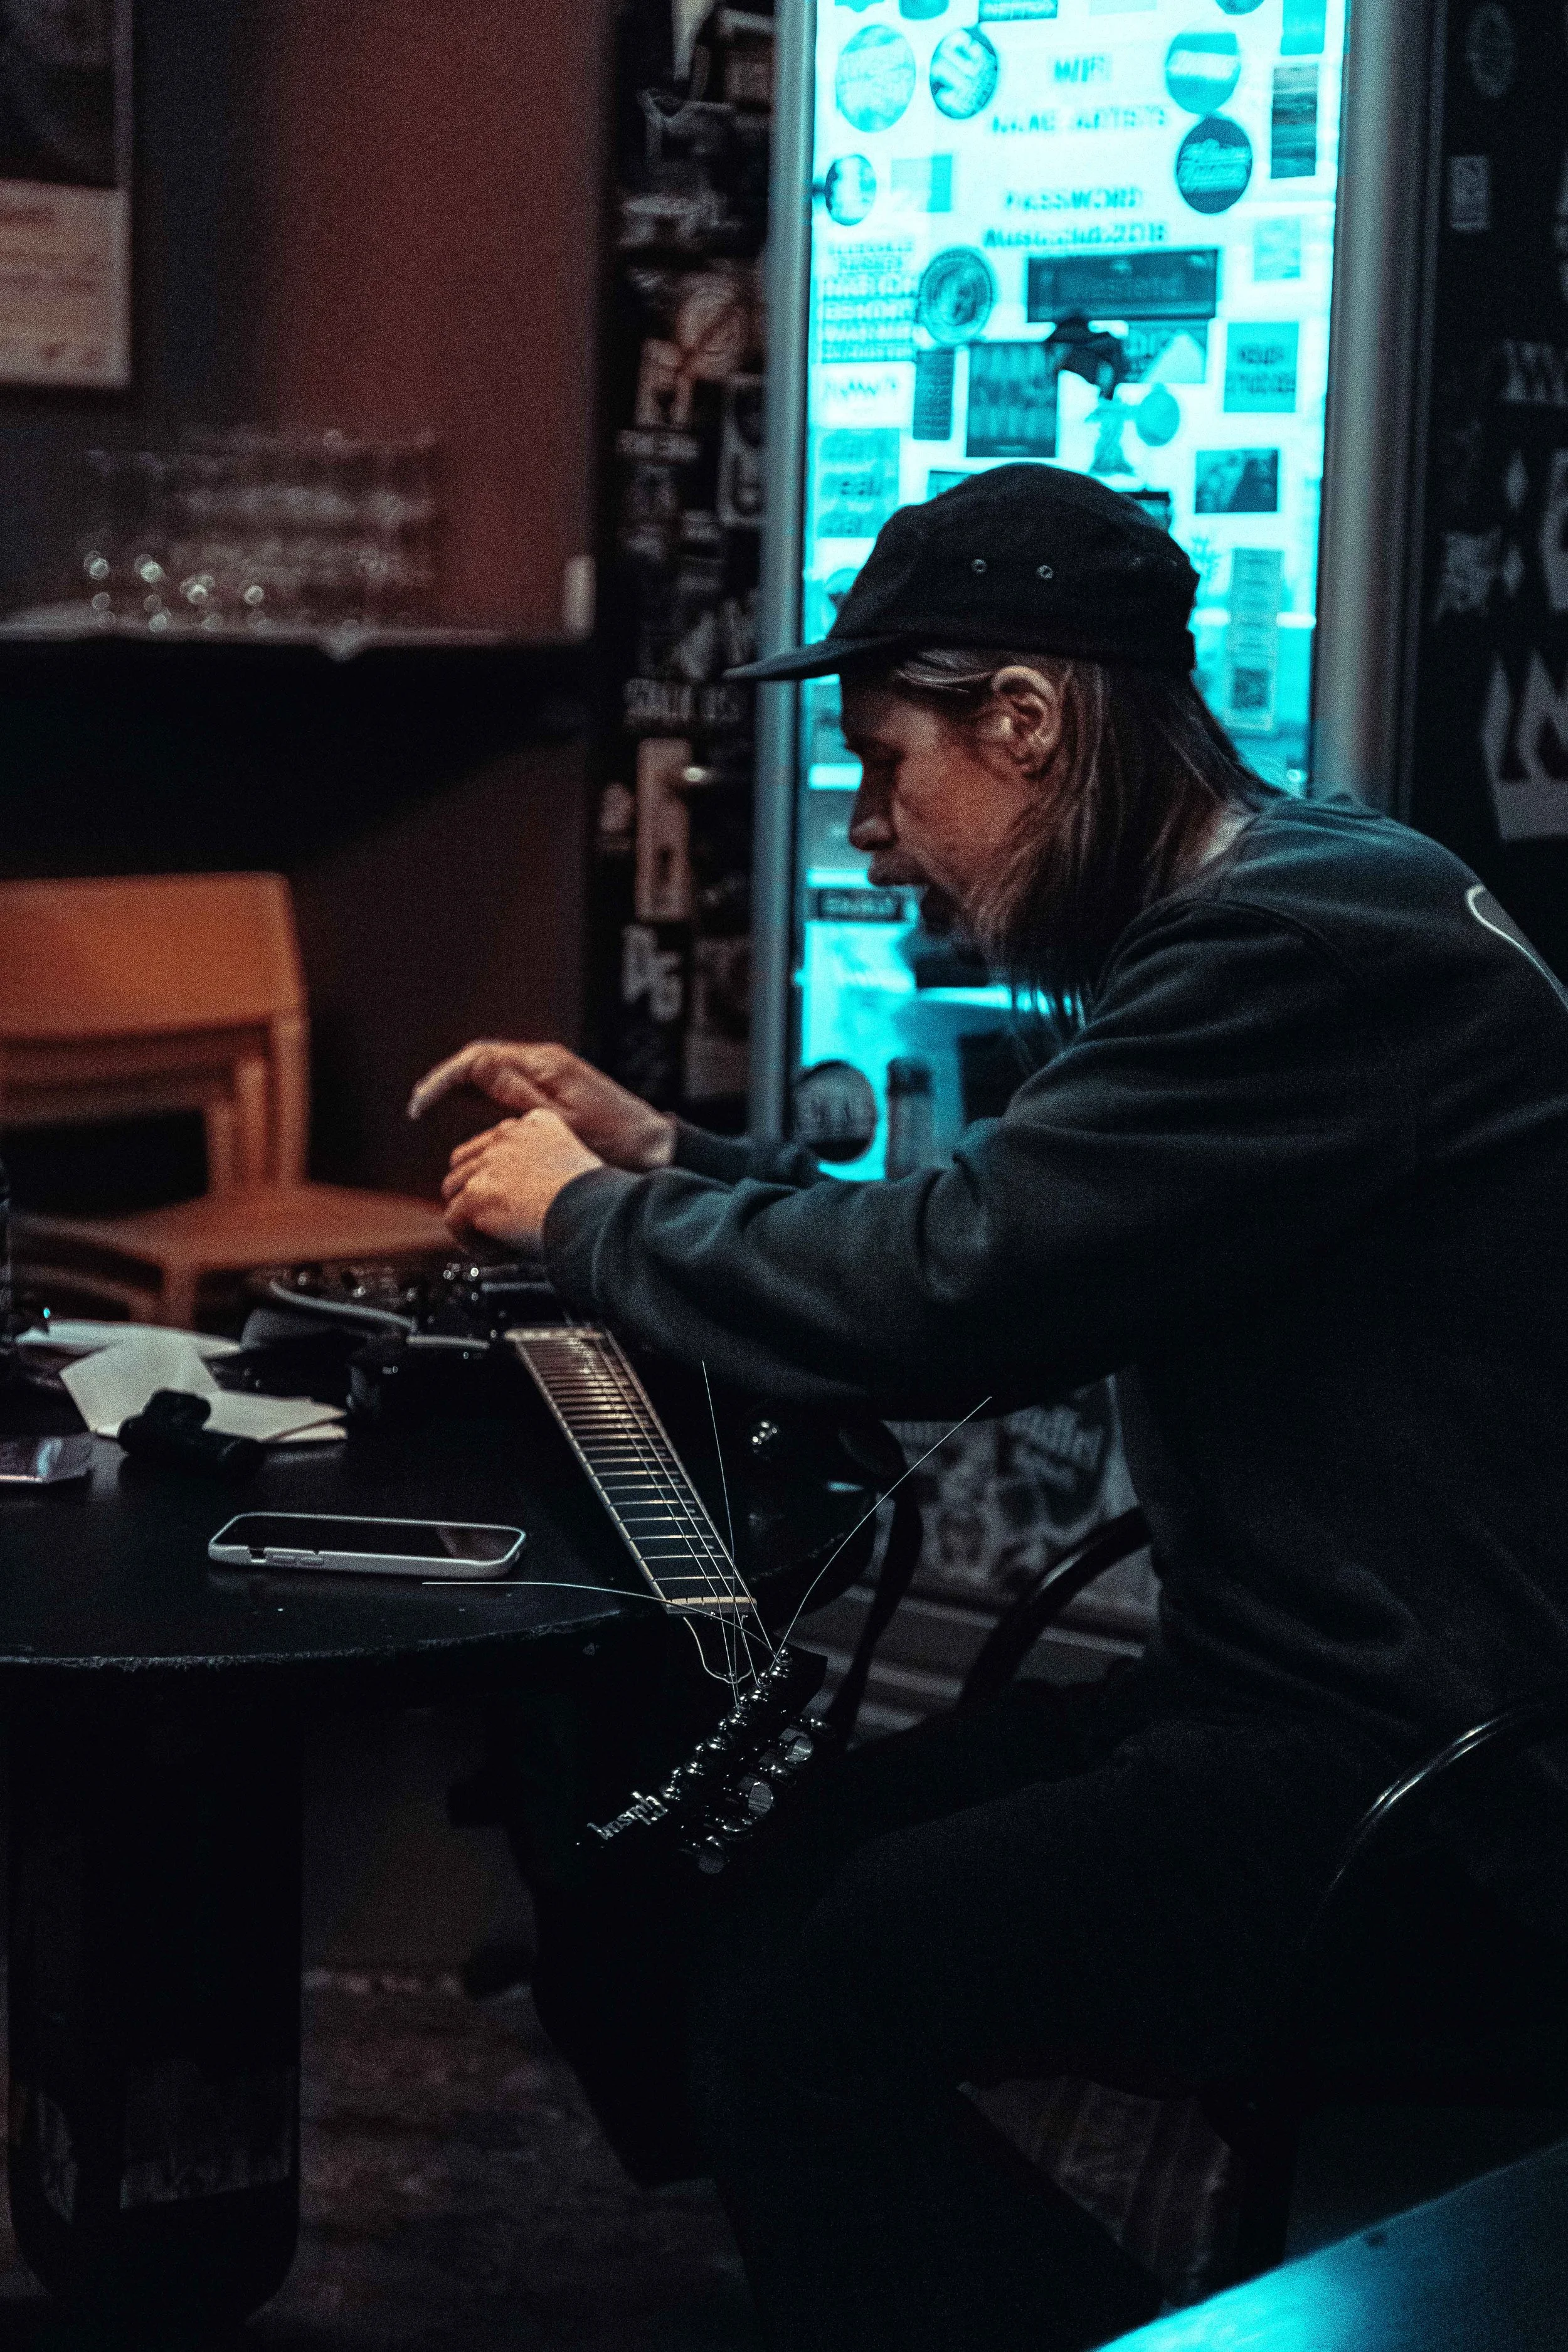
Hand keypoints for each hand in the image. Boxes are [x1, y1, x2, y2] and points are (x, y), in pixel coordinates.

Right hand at [408, 1039, 675, 1172]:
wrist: (654, 1148)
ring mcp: (551, 1074)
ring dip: (461, 1085)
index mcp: (544, 1066)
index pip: (478, 1059)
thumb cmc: (614, 1141)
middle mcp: (546, 1062)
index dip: (444, 1080)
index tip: (422, 1105)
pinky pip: (508, 1082)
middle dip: (445, 1081)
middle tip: (418, 1107)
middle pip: (481, 1060)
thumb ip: (515, 1093)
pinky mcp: (555, 1088)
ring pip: (492, 1070)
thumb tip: (474, 1066)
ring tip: (432, 1107)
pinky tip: (468, 1109)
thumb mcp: (558, 1121)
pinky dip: (482, 1093)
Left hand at [441, 1110, 604, 1253]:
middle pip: (465, 1163)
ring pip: (454, 1191)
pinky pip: (453, 1220)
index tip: (508, 1199)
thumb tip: (532, 1196)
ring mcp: (489, 1163)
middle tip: (490, 1223)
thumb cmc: (597, 1201)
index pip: (495, 1143)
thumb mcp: (576, 1167)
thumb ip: (547, 1169)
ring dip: (471, 1219)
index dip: (496, 1175)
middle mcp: (508, 1136)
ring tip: (496, 1242)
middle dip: (474, 1194)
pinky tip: (496, 1254)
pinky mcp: (477, 1193)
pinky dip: (471, 1241)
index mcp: (535, 1124)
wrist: (595, 1213)